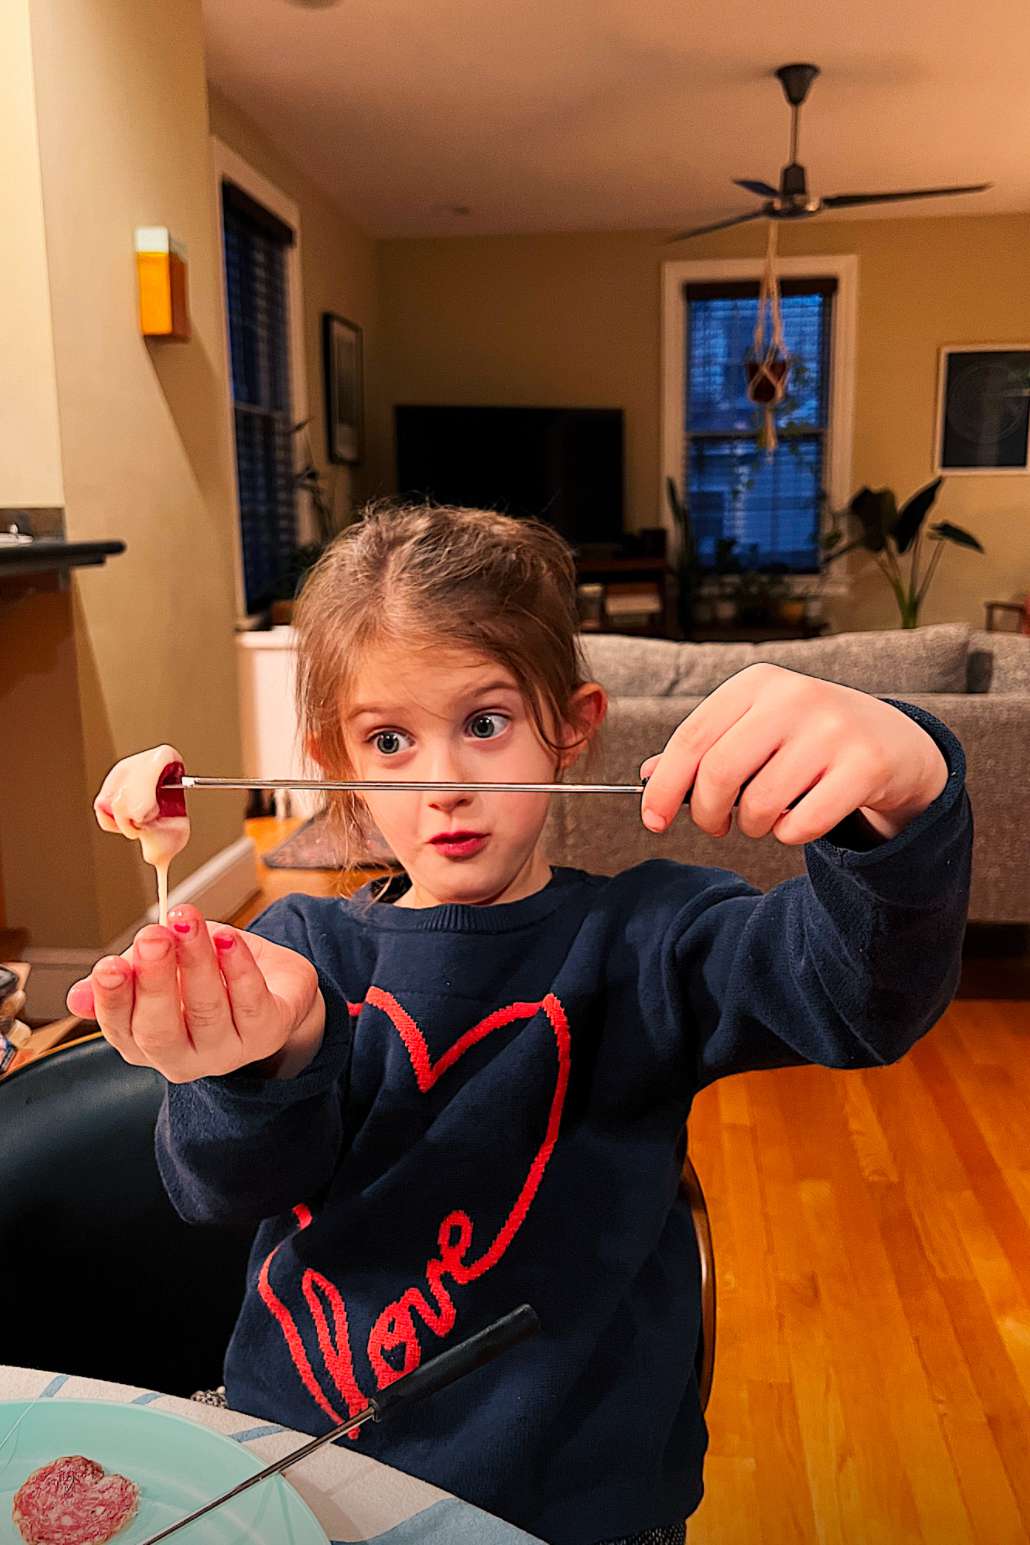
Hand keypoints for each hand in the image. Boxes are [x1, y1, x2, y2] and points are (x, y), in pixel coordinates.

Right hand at [65, 905, 323, 1081]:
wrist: (274, 985)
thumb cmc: (210, 975)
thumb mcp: (161, 970)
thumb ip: (126, 976)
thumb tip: (77, 997)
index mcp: (146, 1043)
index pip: (120, 1029)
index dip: (112, 999)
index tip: (110, 964)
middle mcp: (184, 1057)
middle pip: (160, 1029)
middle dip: (154, 981)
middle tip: (153, 937)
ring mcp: (227, 1051)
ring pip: (207, 1009)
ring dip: (196, 961)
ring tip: (188, 923)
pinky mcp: (267, 1033)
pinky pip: (251, 1002)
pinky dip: (238, 968)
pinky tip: (228, 940)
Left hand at [640, 664, 947, 845]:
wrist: (894, 742)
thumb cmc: (808, 738)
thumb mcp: (756, 728)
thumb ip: (705, 750)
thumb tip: (648, 777)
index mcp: (757, 683)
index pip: (691, 739)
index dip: (664, 786)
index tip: (653, 820)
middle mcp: (794, 697)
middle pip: (719, 773)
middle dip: (706, 814)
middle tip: (715, 827)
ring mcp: (832, 730)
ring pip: (760, 804)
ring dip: (752, 827)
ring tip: (764, 818)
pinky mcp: (864, 766)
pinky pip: (801, 824)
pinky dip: (790, 835)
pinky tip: (799, 819)